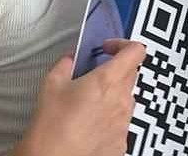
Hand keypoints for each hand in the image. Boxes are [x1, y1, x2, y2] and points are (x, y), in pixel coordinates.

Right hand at [16, 40, 144, 155]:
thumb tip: (72, 57)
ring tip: (89, 105)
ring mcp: (124, 123)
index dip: (123, 45)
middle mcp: (122, 100)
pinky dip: (110, 118)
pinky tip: (90, 125)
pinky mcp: (122, 143)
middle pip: (131, 74)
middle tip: (94, 76)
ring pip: (126, 98)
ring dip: (113, 95)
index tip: (107, 49)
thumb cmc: (51, 125)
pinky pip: (122, 122)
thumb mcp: (52, 83)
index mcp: (108, 80)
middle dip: (115, 70)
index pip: (136, 51)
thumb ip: (67, 62)